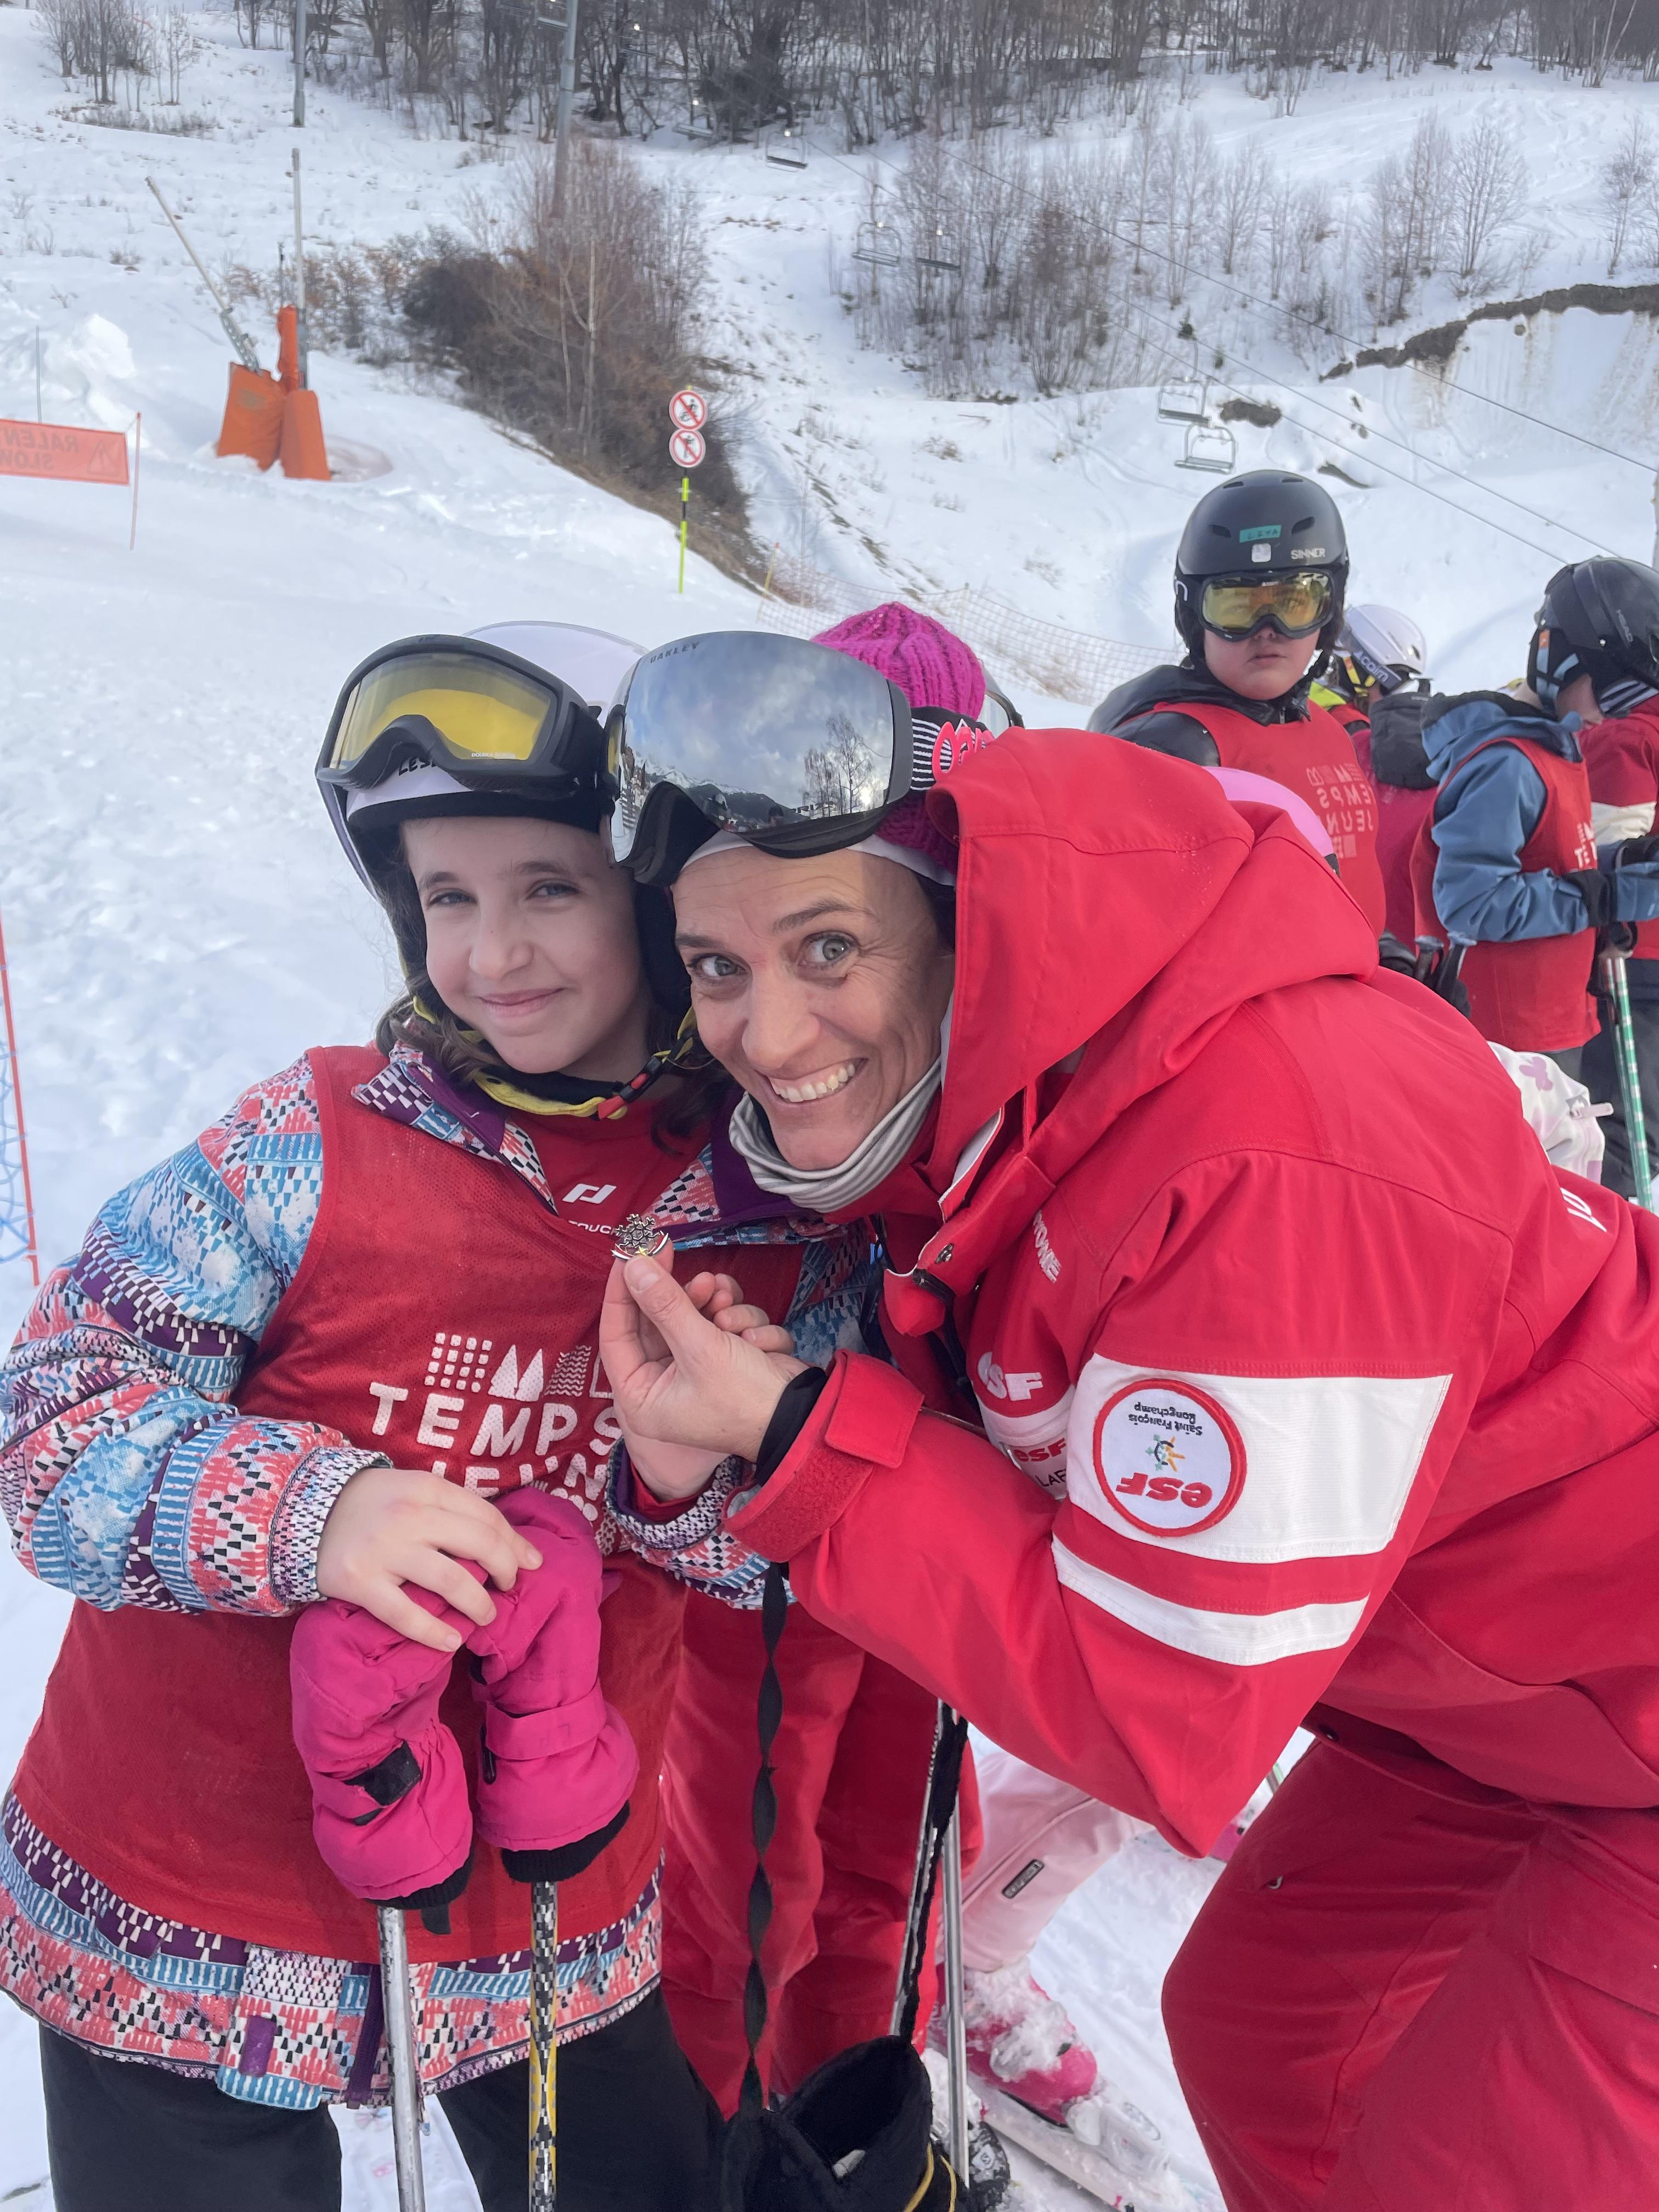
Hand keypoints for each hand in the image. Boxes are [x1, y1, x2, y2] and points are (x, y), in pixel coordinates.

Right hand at [316, 1466, 542, 1652]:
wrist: (298, 1511)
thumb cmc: (369, 1505)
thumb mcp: (411, 1491)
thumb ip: (452, 1509)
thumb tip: (508, 1542)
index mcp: (426, 1488)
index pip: (485, 1515)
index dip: (514, 1542)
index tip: (530, 1563)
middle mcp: (409, 1516)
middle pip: (479, 1544)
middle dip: (505, 1570)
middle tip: (510, 1588)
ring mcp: (384, 1550)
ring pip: (451, 1580)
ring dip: (479, 1604)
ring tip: (485, 1616)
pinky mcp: (360, 1582)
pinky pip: (407, 1614)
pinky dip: (435, 1632)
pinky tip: (452, 1642)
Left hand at [601, 1256, 806, 1499]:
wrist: (804, 1419)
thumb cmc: (743, 1397)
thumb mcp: (700, 1348)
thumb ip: (664, 1304)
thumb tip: (633, 1266)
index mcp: (641, 1396)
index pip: (616, 1334)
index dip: (622, 1290)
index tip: (632, 1252)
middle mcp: (663, 1385)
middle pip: (658, 1321)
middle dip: (685, 1297)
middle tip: (703, 1276)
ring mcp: (694, 1371)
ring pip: (694, 1318)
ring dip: (718, 1309)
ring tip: (732, 1309)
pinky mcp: (725, 1360)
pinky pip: (721, 1327)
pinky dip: (741, 1325)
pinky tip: (757, 1340)